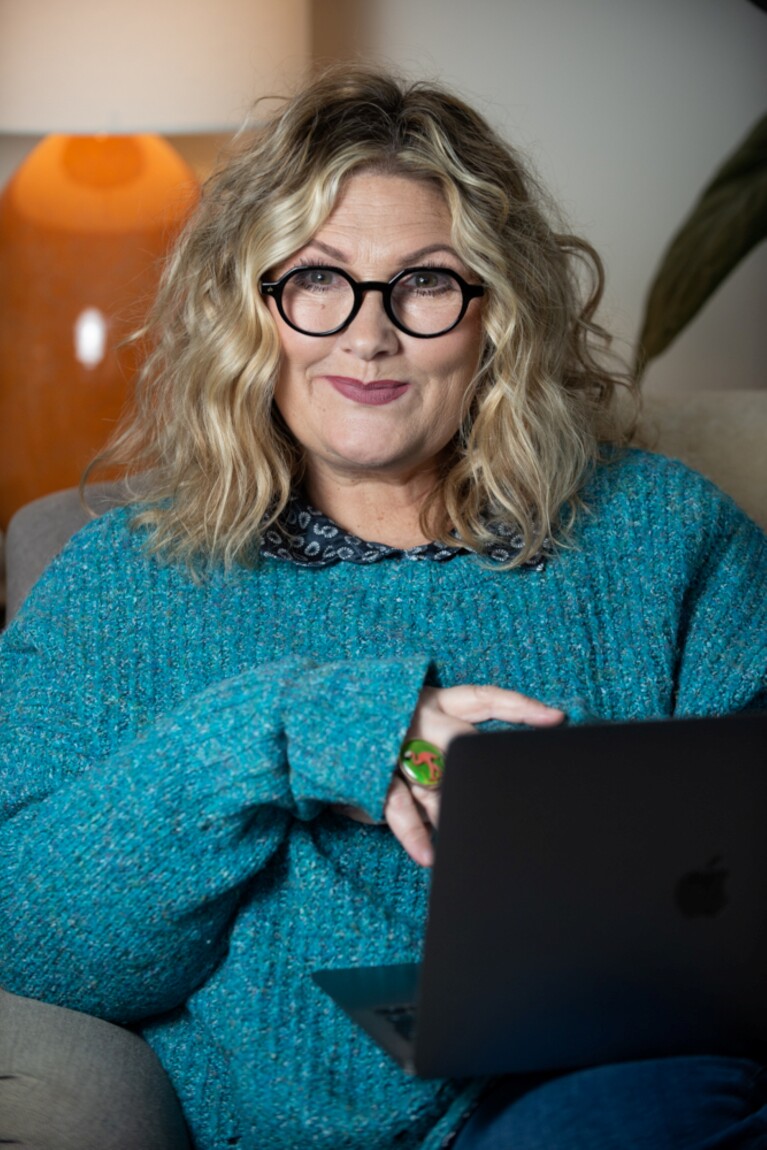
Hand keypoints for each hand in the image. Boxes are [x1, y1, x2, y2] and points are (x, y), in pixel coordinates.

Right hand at [385, 685, 563, 867]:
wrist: (325, 723)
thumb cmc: (388, 730)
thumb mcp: (426, 721)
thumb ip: (461, 736)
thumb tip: (509, 764)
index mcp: (437, 701)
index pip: (485, 699)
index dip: (520, 707)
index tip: (556, 719)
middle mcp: (418, 719)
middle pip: (460, 740)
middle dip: (479, 766)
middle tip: (507, 787)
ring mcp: (394, 746)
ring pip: (434, 780)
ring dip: (453, 810)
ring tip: (471, 836)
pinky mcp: (371, 773)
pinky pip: (398, 806)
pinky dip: (414, 833)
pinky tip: (430, 854)